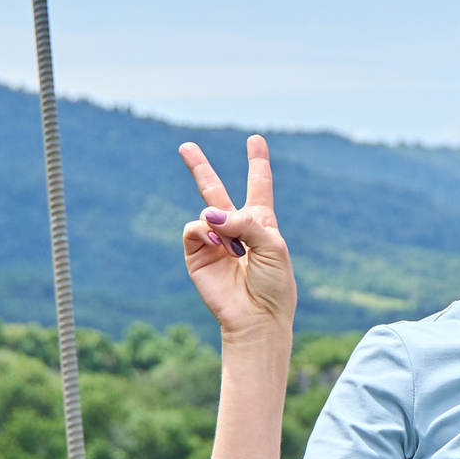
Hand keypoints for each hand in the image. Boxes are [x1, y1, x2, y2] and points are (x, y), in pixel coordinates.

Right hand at [179, 136, 295, 343]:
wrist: (257, 318)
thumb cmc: (274, 284)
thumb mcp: (273, 245)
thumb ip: (245, 222)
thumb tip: (208, 213)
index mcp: (261, 224)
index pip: (258, 185)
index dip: (257, 162)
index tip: (255, 140)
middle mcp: (235, 229)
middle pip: (215, 190)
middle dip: (199, 168)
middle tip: (185, 146)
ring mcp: (214, 241)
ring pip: (206, 210)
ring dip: (223, 225)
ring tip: (236, 250)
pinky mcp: (196, 255)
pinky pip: (193, 228)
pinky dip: (205, 231)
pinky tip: (218, 245)